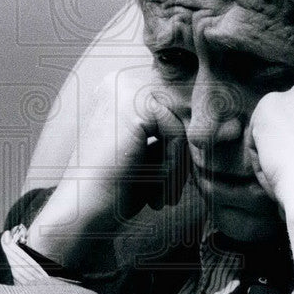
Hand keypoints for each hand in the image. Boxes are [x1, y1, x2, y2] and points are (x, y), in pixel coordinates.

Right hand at [28, 65, 188, 270]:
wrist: (82, 212)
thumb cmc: (112, 189)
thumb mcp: (146, 153)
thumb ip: (168, 132)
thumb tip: (211, 124)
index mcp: (117, 89)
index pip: (171, 113)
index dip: (177, 151)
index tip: (170, 185)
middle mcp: (118, 82)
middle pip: (179, 117)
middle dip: (178, 158)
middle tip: (165, 196)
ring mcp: (124, 91)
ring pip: (181, 127)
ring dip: (177, 167)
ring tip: (161, 197)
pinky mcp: (134, 109)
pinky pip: (177, 134)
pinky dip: (173, 168)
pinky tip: (155, 195)